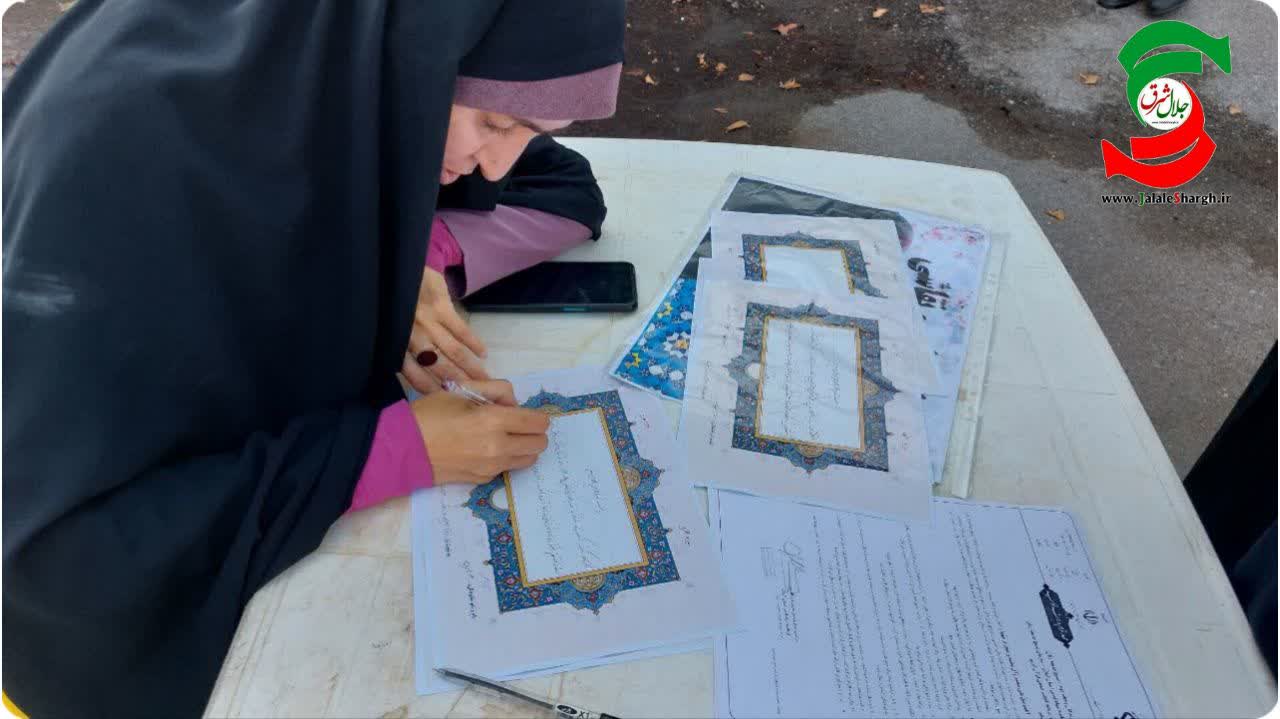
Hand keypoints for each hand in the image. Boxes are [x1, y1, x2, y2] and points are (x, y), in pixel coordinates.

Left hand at [401, 267, 488, 393]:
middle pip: (439, 366)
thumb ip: (396, 348)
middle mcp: (412, 337)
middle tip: (475, 398)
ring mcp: (428, 321)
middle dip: (458, 384)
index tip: (445, 402)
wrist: (394, 267)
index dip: (429, 389)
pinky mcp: (440, 306)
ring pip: (452, 351)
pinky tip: (483, 354)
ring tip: (485, 380)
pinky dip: (473, 342)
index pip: (413, 373)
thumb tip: (414, 373)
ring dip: (470, 368)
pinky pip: (460, 329)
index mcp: (396, 344)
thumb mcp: (386, 328)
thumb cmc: (389, 302)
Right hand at [410, 379, 550, 484]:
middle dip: (534, 432)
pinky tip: (485, 449)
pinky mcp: (483, 479)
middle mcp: (498, 446)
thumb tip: (514, 403)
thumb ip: (495, 390)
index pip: (538, 422)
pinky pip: (507, 467)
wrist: (403, 449)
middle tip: (517, 424)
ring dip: (524, 447)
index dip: (538, 415)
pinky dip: (506, 458)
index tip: (527, 413)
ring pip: (529, 459)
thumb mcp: (462, 390)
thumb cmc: (430, 415)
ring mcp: (491, 466)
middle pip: (540, 443)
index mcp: (494, 420)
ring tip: (503, 437)